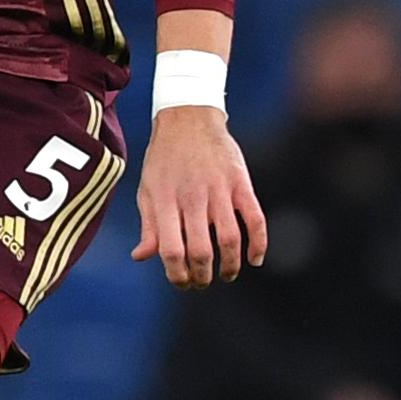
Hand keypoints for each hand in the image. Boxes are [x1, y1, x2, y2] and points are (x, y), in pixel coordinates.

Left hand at [131, 106, 266, 288]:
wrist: (188, 118)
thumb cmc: (163, 160)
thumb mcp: (147, 190)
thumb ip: (148, 226)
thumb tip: (141, 257)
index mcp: (164, 202)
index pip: (171, 250)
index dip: (177, 274)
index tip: (182, 282)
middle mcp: (192, 198)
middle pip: (201, 251)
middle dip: (203, 276)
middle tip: (203, 282)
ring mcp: (219, 190)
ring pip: (229, 240)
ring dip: (230, 265)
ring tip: (226, 274)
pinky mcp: (241, 183)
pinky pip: (255, 219)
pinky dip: (259, 243)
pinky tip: (255, 259)